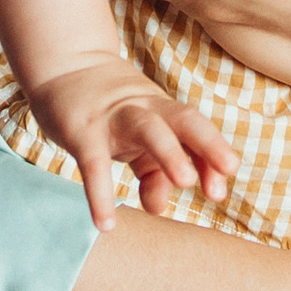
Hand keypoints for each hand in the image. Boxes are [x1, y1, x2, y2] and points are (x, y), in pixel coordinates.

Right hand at [28, 59, 238, 232]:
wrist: (62, 66)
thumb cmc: (106, 111)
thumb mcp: (134, 138)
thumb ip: (151, 171)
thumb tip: (158, 207)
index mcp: (161, 110)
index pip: (194, 130)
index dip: (212, 155)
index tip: (219, 191)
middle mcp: (144, 109)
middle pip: (183, 119)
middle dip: (209, 142)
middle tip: (229, 171)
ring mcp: (113, 117)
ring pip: (148, 128)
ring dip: (170, 152)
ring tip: (185, 182)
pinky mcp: (81, 131)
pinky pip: (93, 164)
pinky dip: (100, 194)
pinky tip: (106, 224)